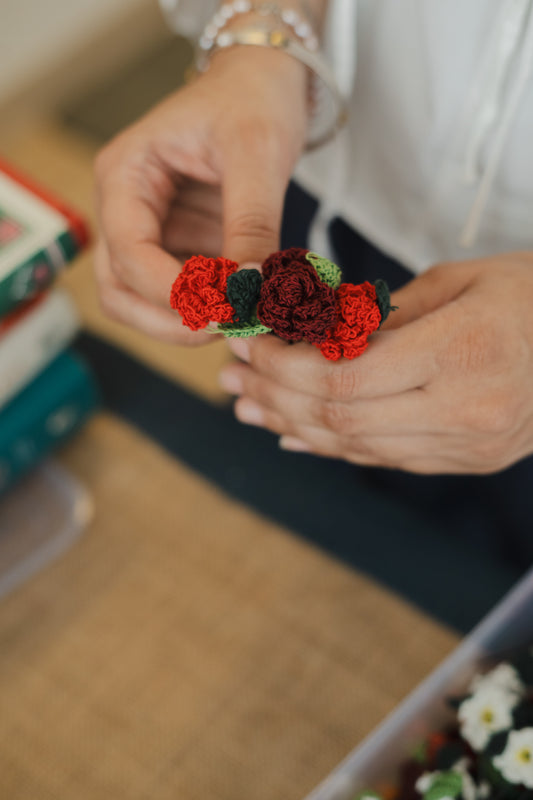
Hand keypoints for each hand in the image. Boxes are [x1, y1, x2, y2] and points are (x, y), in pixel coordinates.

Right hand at [93, 45, 306, 342]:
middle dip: (170, 320)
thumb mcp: (256, 153)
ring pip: (145, 303)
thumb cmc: (251, 99)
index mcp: (126, 175)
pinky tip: (248, 307)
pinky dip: (210, 310)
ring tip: (242, 320)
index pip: (128, 252)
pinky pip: (183, 295)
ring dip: (187, 323)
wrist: (263, 85)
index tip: (223, 309)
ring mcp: (152, 234)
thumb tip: (251, 291)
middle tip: (228, 328)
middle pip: (121, 290)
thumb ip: (251, 224)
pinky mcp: (181, 248)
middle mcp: (126, 210)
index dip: (170, 291)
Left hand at [219, 253, 532, 473]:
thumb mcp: (459, 280)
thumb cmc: (531, 297)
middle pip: (339, 417)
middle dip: (274, 396)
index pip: (344, 377)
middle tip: (232, 378)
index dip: (284, 366)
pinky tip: (292, 434)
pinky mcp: (465, 461)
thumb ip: (384, 314)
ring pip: (354, 446)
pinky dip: (331, 445)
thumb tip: (313, 336)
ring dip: (292, 426)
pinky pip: (382, 458)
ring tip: (247, 406)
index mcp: (461, 354)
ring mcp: (465, 446)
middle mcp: (462, 411)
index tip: (249, 344)